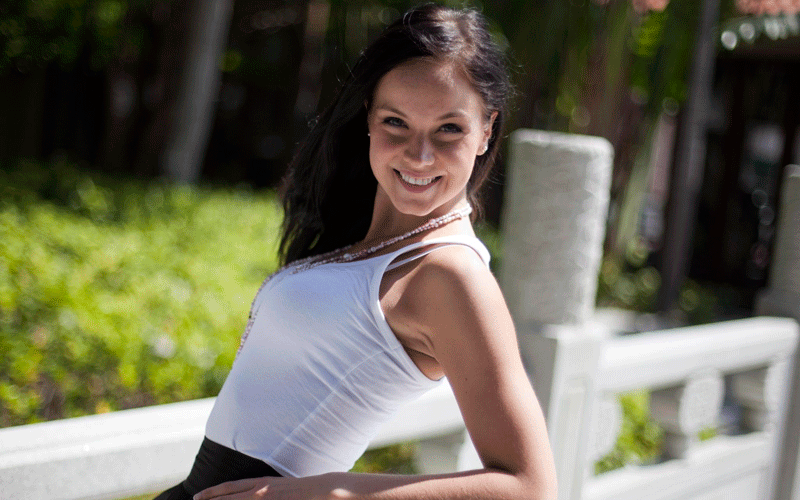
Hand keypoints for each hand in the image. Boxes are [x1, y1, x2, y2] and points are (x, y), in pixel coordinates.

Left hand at [193, 475, 338, 499]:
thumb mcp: (278, 485)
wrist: (322, 489)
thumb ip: (262, 489)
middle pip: (229, 497)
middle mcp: (260, 491)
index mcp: (261, 483)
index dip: (213, 492)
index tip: (198, 496)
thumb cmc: (301, 489)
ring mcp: (266, 499)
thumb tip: (250, 494)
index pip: (231, 487)